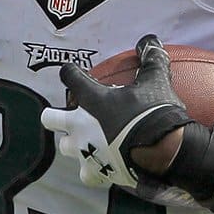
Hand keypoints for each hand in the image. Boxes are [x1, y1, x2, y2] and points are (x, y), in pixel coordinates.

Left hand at [40, 35, 192, 190]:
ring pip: (66, 148)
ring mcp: (85, 151)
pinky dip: (94, 170)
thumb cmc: (155, 112)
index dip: (71, 72)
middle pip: (51, 118)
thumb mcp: (156, 80)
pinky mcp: (96, 172)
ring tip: (90, 142)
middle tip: (70, 115)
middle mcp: (79, 125)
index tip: (76, 72)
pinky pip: (87, 174)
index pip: (70, 77)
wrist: (162, 152)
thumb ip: (150, 59)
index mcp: (91, 99)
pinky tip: (105, 166)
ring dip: (75, 144)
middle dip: (56, 115)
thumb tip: (149, 40)